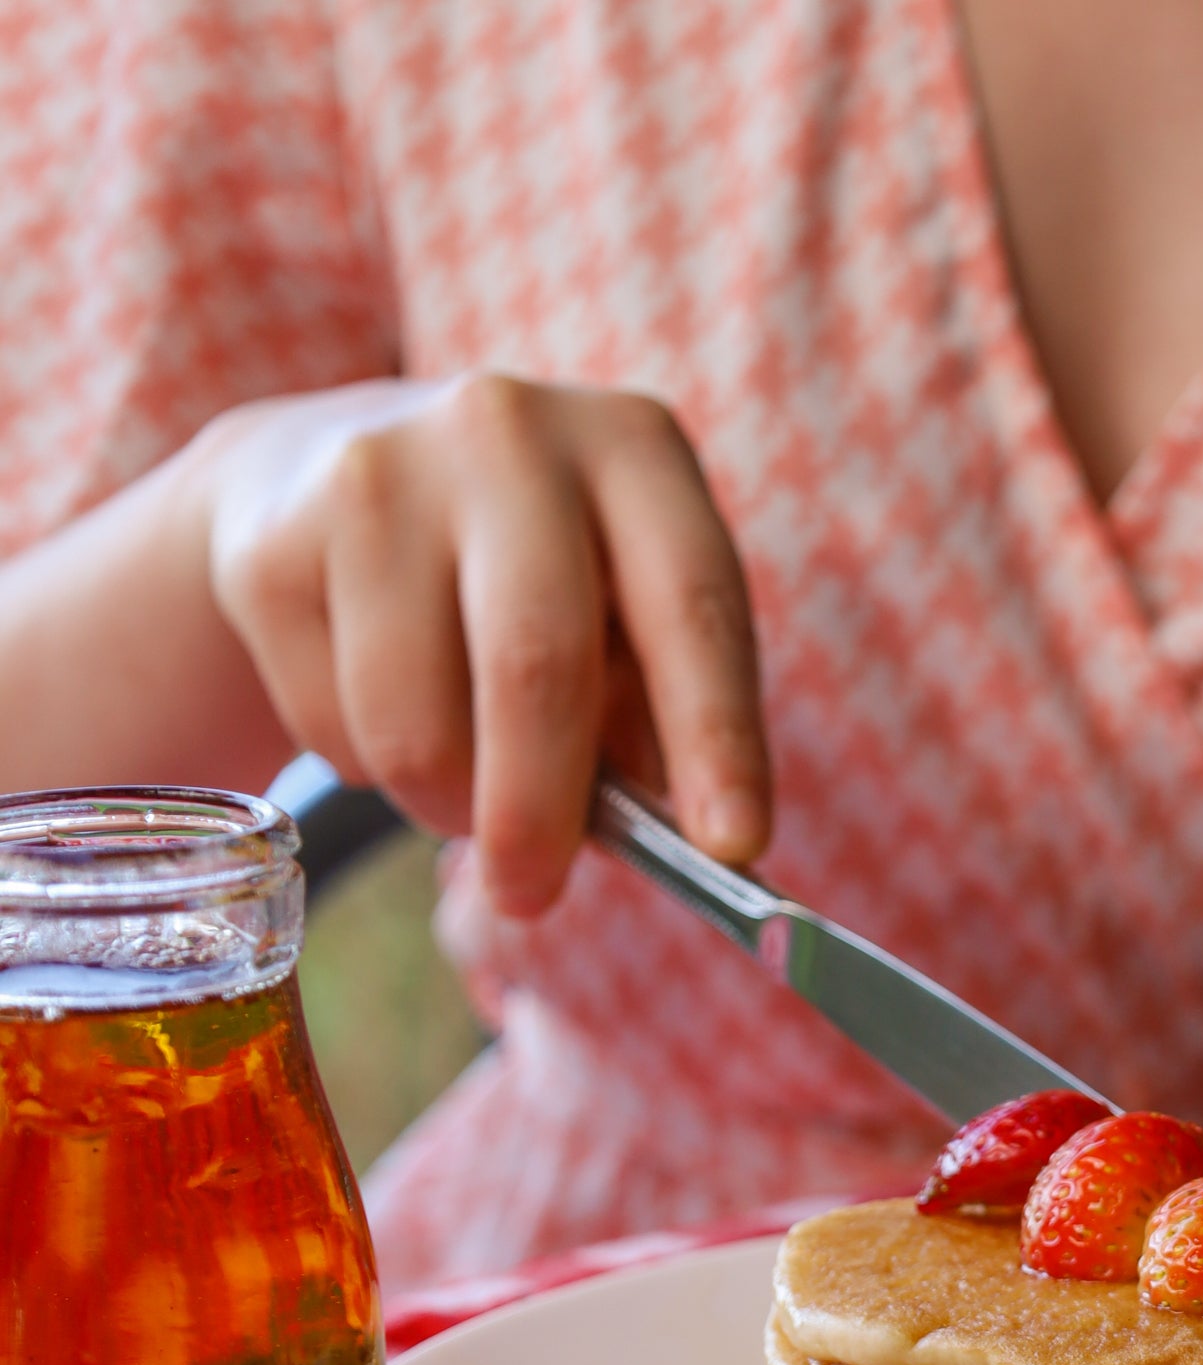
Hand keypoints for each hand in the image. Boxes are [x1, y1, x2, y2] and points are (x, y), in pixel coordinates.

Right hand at [200, 373, 767, 914]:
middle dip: (543, 813)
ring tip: (462, 797)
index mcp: (633, 449)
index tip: (734, 847)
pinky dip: (365, 767)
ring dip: (446, 805)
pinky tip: (377, 712)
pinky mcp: (271, 538)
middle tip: (535, 897)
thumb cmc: (525, 580)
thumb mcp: (620, 616)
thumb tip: (690, 852)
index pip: (693, 605)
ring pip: (416, 721)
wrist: (321, 476)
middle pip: (535, 663)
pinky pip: (330, 723)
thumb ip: (658, 721)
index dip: (718, 736)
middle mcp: (509, 432)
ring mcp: (378, 472)